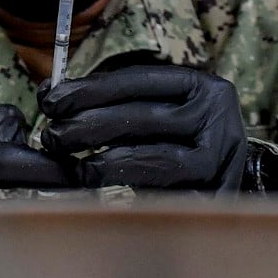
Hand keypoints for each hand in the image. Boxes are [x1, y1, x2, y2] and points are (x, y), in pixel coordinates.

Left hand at [39, 64, 248, 194]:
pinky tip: (99, 186)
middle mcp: (220, 119)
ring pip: (160, 158)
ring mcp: (223, 160)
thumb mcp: (156, 114)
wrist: (227, 197)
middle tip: (53, 136)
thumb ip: (112, 102)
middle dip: (91, 124)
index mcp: (204, 88)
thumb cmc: (178, 147)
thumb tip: (50, 94)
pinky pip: (167, 194)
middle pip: (146, 117)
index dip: (91, 89)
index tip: (51, 99)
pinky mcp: (218, 198)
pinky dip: (128, 189)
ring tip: (73, 166)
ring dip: (108, 161)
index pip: (141, 80)